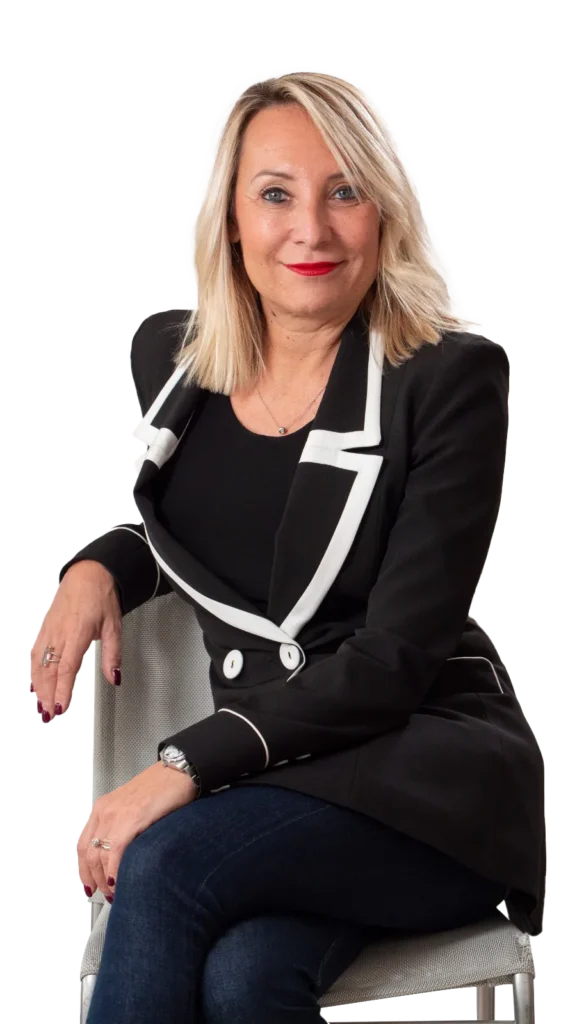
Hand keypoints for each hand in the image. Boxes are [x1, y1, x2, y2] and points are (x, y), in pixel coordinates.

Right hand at [30, 560, 122, 721]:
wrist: (87, 573)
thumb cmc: (100, 596)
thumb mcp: (115, 625)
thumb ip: (113, 654)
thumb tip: (115, 677)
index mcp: (78, 632)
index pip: (67, 667)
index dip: (62, 690)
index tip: (61, 707)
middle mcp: (60, 632)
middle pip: (49, 670)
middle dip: (48, 695)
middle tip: (49, 715)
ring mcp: (49, 630)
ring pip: (38, 663)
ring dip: (39, 686)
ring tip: (42, 705)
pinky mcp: (44, 628)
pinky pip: (35, 653)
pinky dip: (34, 671)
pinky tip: (36, 683)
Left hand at [77, 761, 197, 901]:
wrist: (180, 770)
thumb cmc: (161, 787)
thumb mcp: (132, 805)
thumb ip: (120, 826)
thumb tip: (117, 856)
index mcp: (103, 807)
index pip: (83, 845)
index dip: (84, 871)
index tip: (89, 885)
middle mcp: (106, 810)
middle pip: (88, 854)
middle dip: (95, 880)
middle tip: (105, 894)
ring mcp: (117, 813)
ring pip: (99, 856)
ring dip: (105, 880)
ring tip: (115, 892)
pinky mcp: (133, 818)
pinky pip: (115, 852)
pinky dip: (114, 871)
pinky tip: (120, 882)